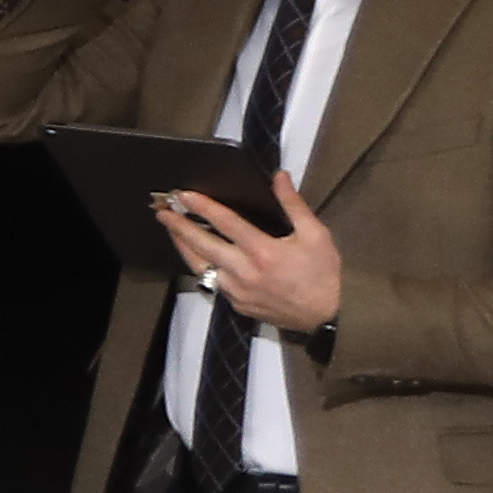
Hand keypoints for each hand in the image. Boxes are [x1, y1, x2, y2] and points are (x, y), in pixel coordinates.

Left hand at [156, 169, 339, 334]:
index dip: (203, 207)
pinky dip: (201, 268)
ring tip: (171, 232)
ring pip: (200, 267)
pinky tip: (196, 257)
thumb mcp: (316, 234)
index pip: (226, 223)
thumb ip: (293, 204)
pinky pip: (213, 283)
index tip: (183, 195)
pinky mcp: (236, 304)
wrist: (330, 315)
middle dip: (179, 227)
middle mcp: (244, 272)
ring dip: (184, 248)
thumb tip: (279, 176)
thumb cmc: (324, 273)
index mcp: (263, 251)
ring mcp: (237, 291)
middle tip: (162, 212)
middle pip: (202, 246)